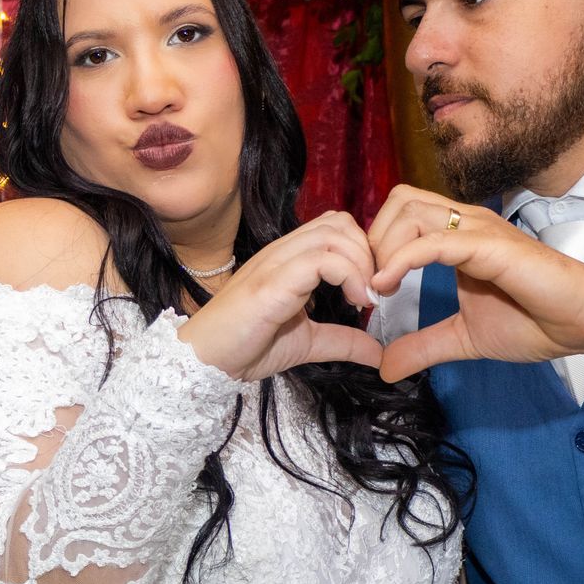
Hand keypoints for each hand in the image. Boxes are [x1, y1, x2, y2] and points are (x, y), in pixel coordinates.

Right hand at [178, 211, 382, 380]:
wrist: (205, 361)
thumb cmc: (246, 347)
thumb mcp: (307, 343)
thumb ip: (342, 341)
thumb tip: (377, 353)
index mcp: (290, 260)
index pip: (336, 227)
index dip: (363, 251)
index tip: (372, 290)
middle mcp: (283, 252)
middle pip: (340, 223)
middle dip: (368, 254)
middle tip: (373, 292)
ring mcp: (275, 263)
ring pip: (333, 233)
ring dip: (360, 263)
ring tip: (363, 298)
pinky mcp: (271, 282)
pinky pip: (319, 260)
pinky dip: (347, 275)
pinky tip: (353, 302)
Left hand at [367, 186, 583, 381]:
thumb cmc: (537, 322)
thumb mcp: (464, 338)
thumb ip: (424, 346)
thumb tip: (385, 367)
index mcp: (458, 236)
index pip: (402, 213)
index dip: (376, 244)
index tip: (367, 287)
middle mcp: (466, 223)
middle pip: (399, 200)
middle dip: (373, 238)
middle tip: (369, 283)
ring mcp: (479, 230)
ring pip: (411, 211)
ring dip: (382, 247)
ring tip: (377, 287)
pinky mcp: (490, 246)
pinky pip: (434, 242)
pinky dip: (402, 260)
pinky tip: (387, 286)